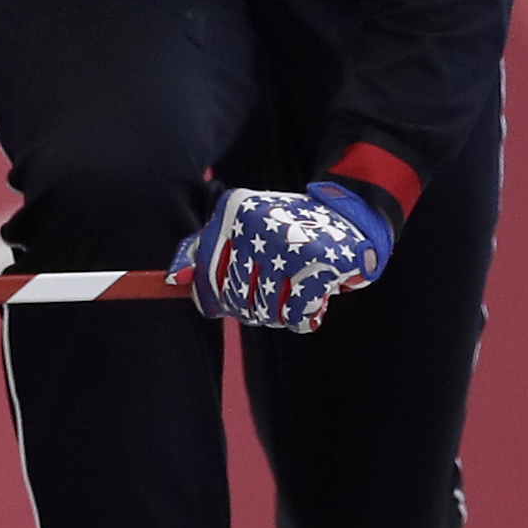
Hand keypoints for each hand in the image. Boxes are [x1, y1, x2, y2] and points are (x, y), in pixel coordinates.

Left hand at [168, 183, 392, 332]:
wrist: (353, 216)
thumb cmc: (289, 228)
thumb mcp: (243, 228)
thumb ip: (203, 250)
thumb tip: (174, 279)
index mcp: (233, 212)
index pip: (205, 273)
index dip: (210, 298)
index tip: (219, 307)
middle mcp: (257, 224)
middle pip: (235, 296)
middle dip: (249, 307)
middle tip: (268, 297)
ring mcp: (288, 243)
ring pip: (263, 310)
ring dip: (277, 312)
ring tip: (290, 292)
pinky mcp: (320, 263)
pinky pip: (296, 315)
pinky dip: (303, 316)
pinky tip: (311, 298)